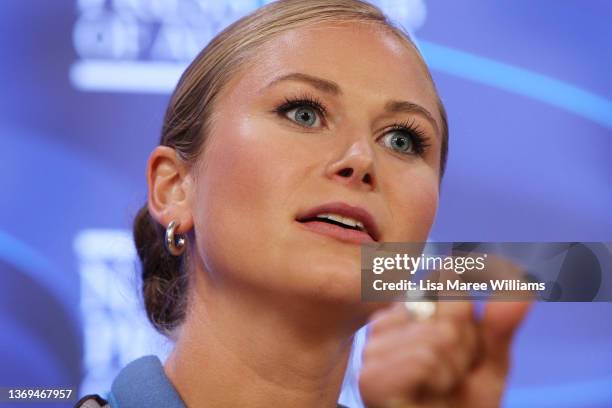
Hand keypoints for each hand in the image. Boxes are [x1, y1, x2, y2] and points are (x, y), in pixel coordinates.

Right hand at [358, 301, 530, 407]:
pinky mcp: (371, 379)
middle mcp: (384, 325)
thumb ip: (499, 325)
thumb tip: (519, 287)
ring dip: (455, 369)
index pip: (446, 278)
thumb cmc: (462, 406)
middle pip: (449, 305)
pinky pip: (425, 359)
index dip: (469, 316)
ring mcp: (372, 351)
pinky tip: (428, 396)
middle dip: (467, 344)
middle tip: (453, 374)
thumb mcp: (489, 362)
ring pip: (440, 336)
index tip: (463, 351)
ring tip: (440, 388)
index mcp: (405, 313)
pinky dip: (441, 380)